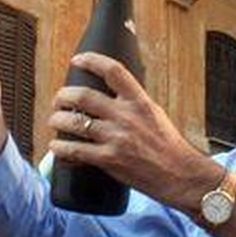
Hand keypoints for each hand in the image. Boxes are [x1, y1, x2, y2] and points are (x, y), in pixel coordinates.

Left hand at [48, 52, 218, 208]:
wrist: (180, 176)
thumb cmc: (170, 148)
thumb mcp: (155, 115)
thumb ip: (134, 104)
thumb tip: (113, 95)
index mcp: (140, 102)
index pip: (113, 71)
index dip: (91, 60)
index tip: (77, 60)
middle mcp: (126, 116)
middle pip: (84, 96)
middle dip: (64, 96)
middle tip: (59, 100)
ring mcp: (116, 138)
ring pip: (74, 122)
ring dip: (57, 120)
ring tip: (54, 121)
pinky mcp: (109, 160)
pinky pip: (75, 151)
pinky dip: (60, 148)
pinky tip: (56, 147)